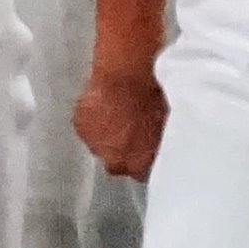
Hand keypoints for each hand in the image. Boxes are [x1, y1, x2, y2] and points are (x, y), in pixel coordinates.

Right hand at [76, 60, 167, 180]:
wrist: (128, 74)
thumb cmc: (152, 95)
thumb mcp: (167, 122)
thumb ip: (159, 141)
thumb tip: (161, 142)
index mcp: (141, 164)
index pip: (141, 172)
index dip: (142, 157)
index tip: (144, 146)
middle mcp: (116, 162)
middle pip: (118, 163)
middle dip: (123, 149)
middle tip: (130, 127)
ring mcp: (96, 145)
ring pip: (100, 145)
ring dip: (107, 133)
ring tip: (116, 111)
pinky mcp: (81, 127)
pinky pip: (87, 127)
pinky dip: (93, 117)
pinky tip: (104, 102)